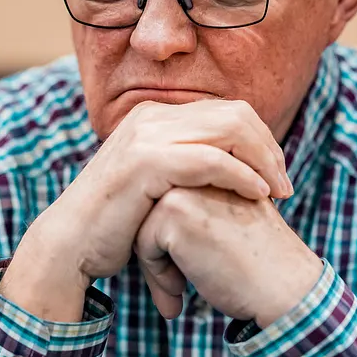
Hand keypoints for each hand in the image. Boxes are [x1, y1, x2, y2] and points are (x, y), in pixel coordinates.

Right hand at [0, 99, 292, 321]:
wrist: (71, 245)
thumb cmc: (115, 225)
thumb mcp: (154, 186)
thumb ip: (184, 168)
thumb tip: (226, 168)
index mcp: (154, 116)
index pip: (227, 111)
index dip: (261, 140)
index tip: (276, 175)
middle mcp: (151, 116)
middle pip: (235, 114)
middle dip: (269, 148)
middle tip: (285, 186)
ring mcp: (147, 136)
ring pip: (229, 130)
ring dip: (263, 161)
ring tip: (279, 192)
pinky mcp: (146, 163)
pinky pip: (211, 160)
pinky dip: (242, 175)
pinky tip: (258, 196)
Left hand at [133, 185, 323, 324]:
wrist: (284, 286)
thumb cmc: (261, 261)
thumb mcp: (230, 218)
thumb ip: (199, 208)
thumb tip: (151, 227)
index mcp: (215, 164)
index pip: (168, 197)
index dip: (171, 239)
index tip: (188, 271)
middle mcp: (199, 166)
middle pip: (150, 208)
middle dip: (157, 251)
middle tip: (175, 288)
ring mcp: (186, 184)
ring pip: (142, 224)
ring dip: (155, 263)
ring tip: (177, 290)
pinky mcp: (175, 209)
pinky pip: (142, 242)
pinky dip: (157, 271)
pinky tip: (180, 288)